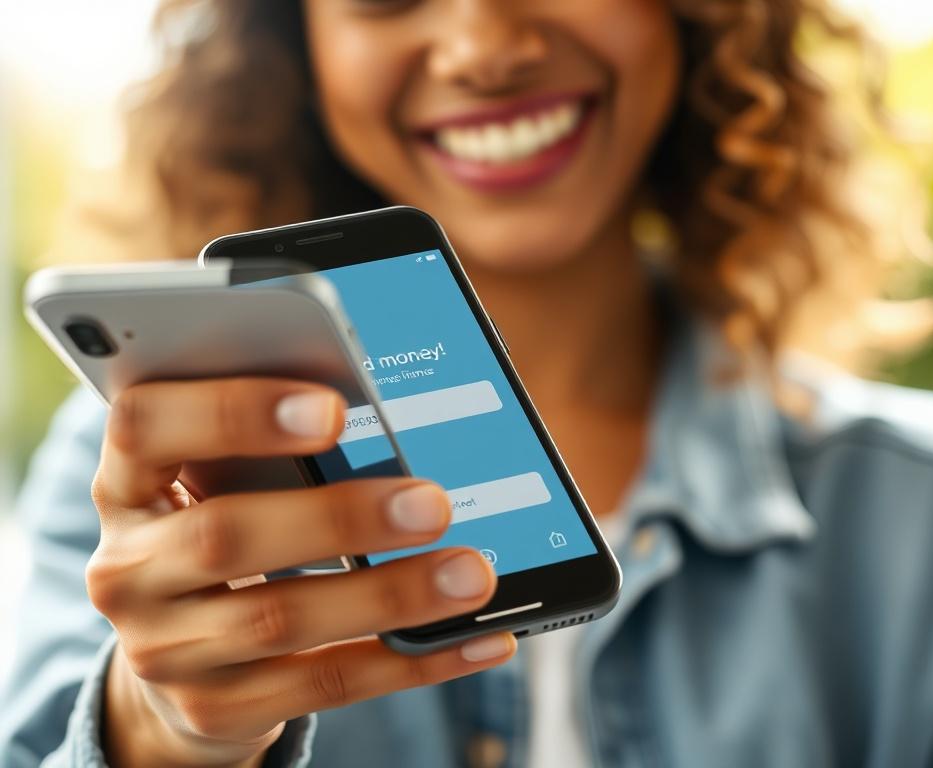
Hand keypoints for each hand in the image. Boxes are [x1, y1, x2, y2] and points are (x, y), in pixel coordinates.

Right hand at [87, 377, 512, 766]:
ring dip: (388, 596)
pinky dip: (412, 662)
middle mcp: (128, 568)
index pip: (146, 427)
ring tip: (472, 575)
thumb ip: (276, 445)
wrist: (178, 651)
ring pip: (279, 619)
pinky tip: (478, 639)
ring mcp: (163, 648)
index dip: (234, 412)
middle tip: (432, 503)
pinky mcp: (213, 708)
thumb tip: (399, 412)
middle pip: (223, 535)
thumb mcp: (222, 479)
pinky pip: (323, 686)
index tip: (333, 407)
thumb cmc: (222, 525)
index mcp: (128, 481)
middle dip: (338, 518)